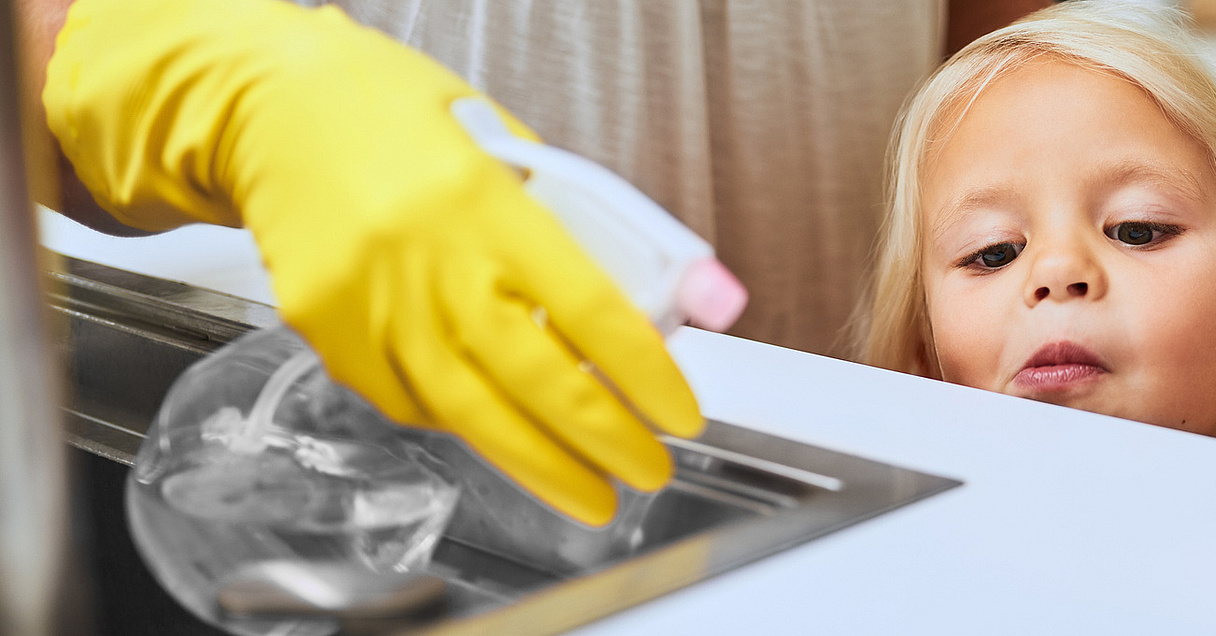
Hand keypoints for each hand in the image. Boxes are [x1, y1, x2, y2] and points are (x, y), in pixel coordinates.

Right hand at [46, 0, 700, 524]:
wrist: (271, 106)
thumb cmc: (398, 115)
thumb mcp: (512, 145)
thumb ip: (592, 222)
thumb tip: (691, 295)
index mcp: (487, 203)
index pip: (592, 309)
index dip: (645, 376)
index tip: (681, 415)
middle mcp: (428, 260)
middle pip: (536, 379)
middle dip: (604, 441)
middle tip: (649, 472)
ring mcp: (372, 303)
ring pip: (471, 413)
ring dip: (540, 465)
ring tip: (591, 493)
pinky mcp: (328, 331)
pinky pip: (407, 402)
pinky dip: (461, 424)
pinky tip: (501, 435)